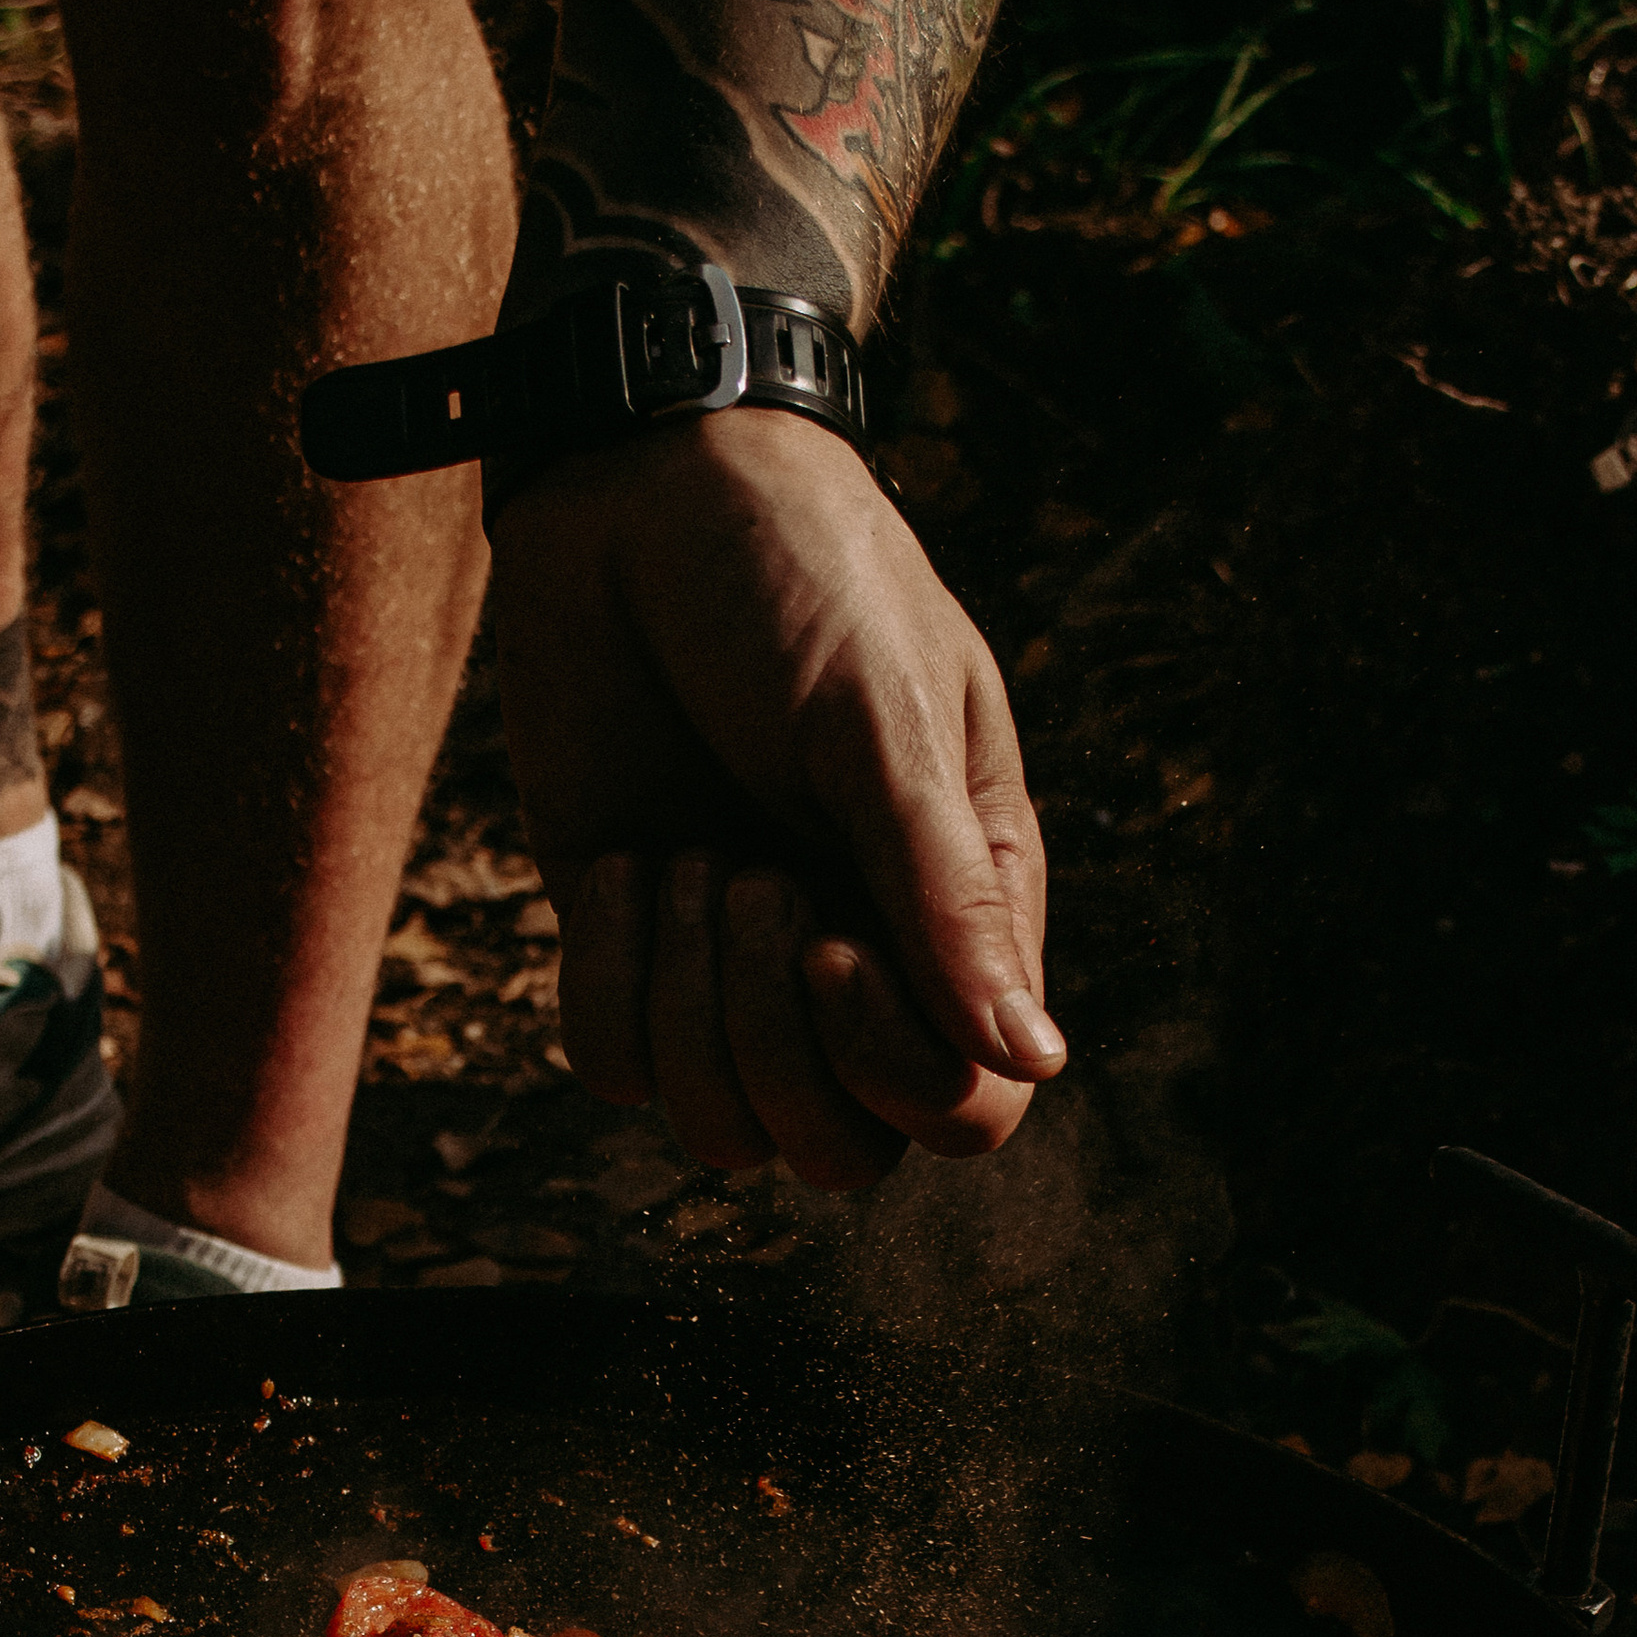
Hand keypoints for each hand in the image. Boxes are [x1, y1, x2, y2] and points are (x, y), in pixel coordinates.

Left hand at [490, 409, 1063, 1188]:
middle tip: (743, 873)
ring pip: (718, 1130)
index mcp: (958, 912)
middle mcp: (858, 959)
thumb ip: (946, 897)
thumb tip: (1033, 1059)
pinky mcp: (623, 942)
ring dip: (684, 1005)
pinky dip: (603, 977)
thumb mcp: (886, 719)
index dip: (890, 1071)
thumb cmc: (796, 575)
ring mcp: (735, 963)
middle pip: (839, 1152)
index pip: (966, 1107)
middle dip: (771, 1045)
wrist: (639, 484)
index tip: (828, 941)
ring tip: (684, 856)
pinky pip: (612, 1069)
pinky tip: (617, 861)